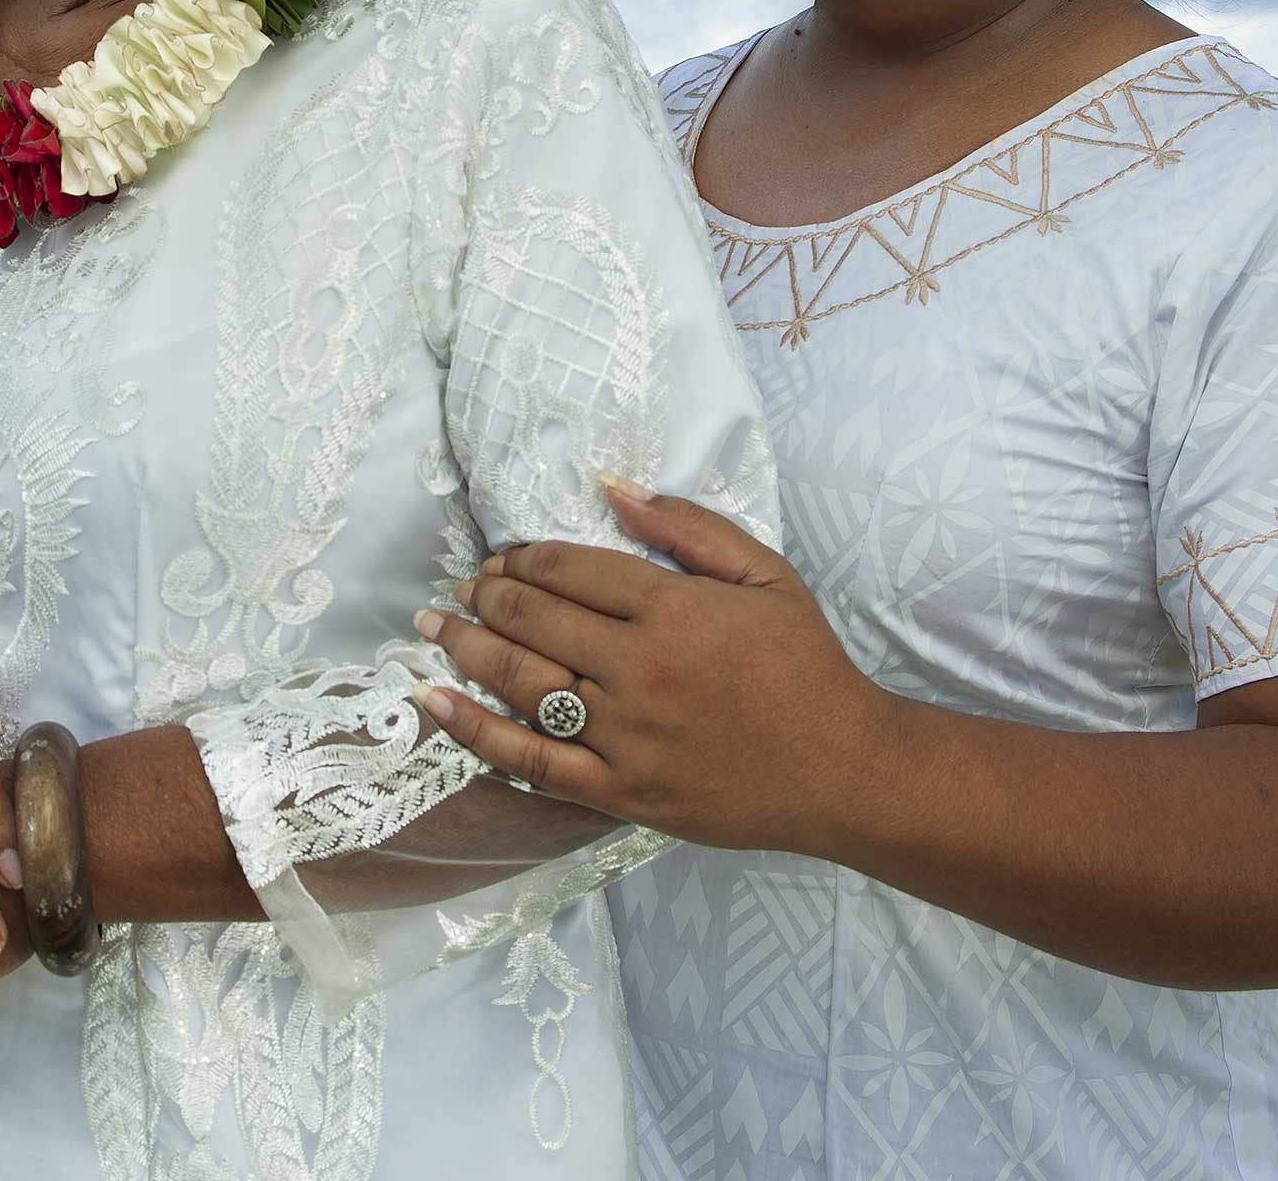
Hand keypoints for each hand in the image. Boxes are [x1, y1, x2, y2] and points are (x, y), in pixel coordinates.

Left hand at [413, 477, 878, 852]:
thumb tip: (610, 484)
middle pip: (533, 619)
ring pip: (522, 681)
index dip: (523, 558)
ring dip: (466, 647)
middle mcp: (640, 670)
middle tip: (464, 587)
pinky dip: (475, 730)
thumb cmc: (805, 665)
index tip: (504, 557)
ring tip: (435, 626)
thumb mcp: (764, 574)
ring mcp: (626, 736)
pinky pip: (531, 761)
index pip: (569, 569)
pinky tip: (437, 702)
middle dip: (486, 595)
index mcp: (673, 609)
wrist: (843, 769)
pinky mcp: (621, 792)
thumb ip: (686, 527)